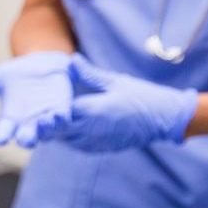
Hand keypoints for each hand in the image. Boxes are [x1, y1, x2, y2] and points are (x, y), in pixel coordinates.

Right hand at [0, 52, 72, 148]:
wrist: (42, 64)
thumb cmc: (17, 73)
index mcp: (9, 119)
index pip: (2, 132)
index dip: (0, 136)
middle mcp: (27, 124)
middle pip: (25, 139)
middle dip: (25, 139)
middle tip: (23, 137)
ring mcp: (44, 120)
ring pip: (46, 133)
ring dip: (45, 131)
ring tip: (42, 122)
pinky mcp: (61, 111)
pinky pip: (61, 121)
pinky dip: (59, 119)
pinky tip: (56, 114)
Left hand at [57, 55, 198, 152]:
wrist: (164, 118)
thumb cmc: (140, 96)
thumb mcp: (114, 81)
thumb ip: (89, 73)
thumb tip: (72, 59)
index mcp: (94, 110)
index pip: (61, 112)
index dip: (50, 107)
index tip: (43, 100)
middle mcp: (93, 129)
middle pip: (60, 130)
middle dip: (51, 122)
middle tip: (44, 111)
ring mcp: (99, 141)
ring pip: (68, 140)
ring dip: (60, 131)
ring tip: (53, 119)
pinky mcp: (104, 148)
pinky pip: (80, 146)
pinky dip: (71, 139)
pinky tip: (69, 129)